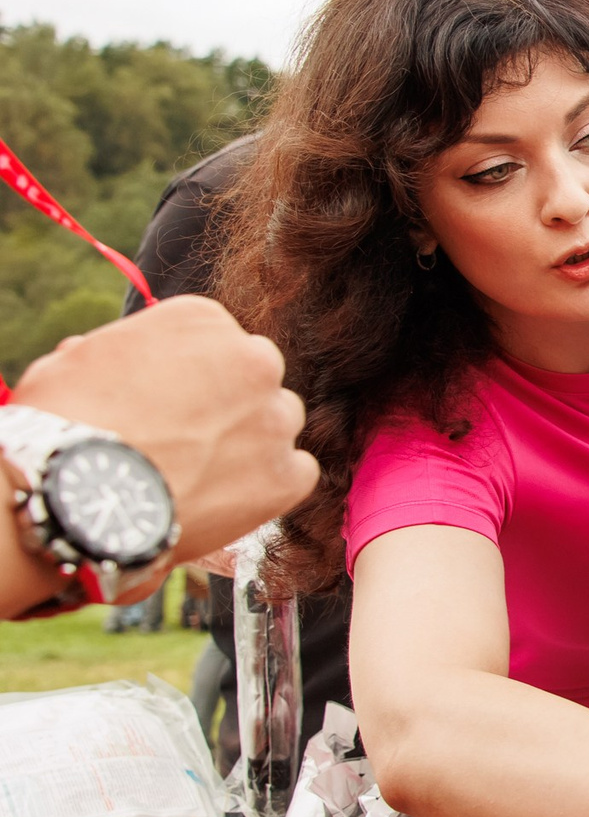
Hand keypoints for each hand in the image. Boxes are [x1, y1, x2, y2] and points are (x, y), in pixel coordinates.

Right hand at [13, 297, 316, 561]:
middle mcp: (254, 359)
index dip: (188, 374)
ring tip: (198, 473)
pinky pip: (294, 472)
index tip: (166, 399)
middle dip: (227, 402)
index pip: (213, 340)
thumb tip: (118, 363)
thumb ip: (115, 354)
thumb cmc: (66, 423)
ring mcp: (276, 417)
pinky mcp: (287, 474)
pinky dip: (268, 486)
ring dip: (250, 442)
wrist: (83, 495)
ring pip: (277, 423)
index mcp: (203, 319)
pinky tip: (225, 497)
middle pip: (254, 376)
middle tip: (186, 438)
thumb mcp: (75, 363)